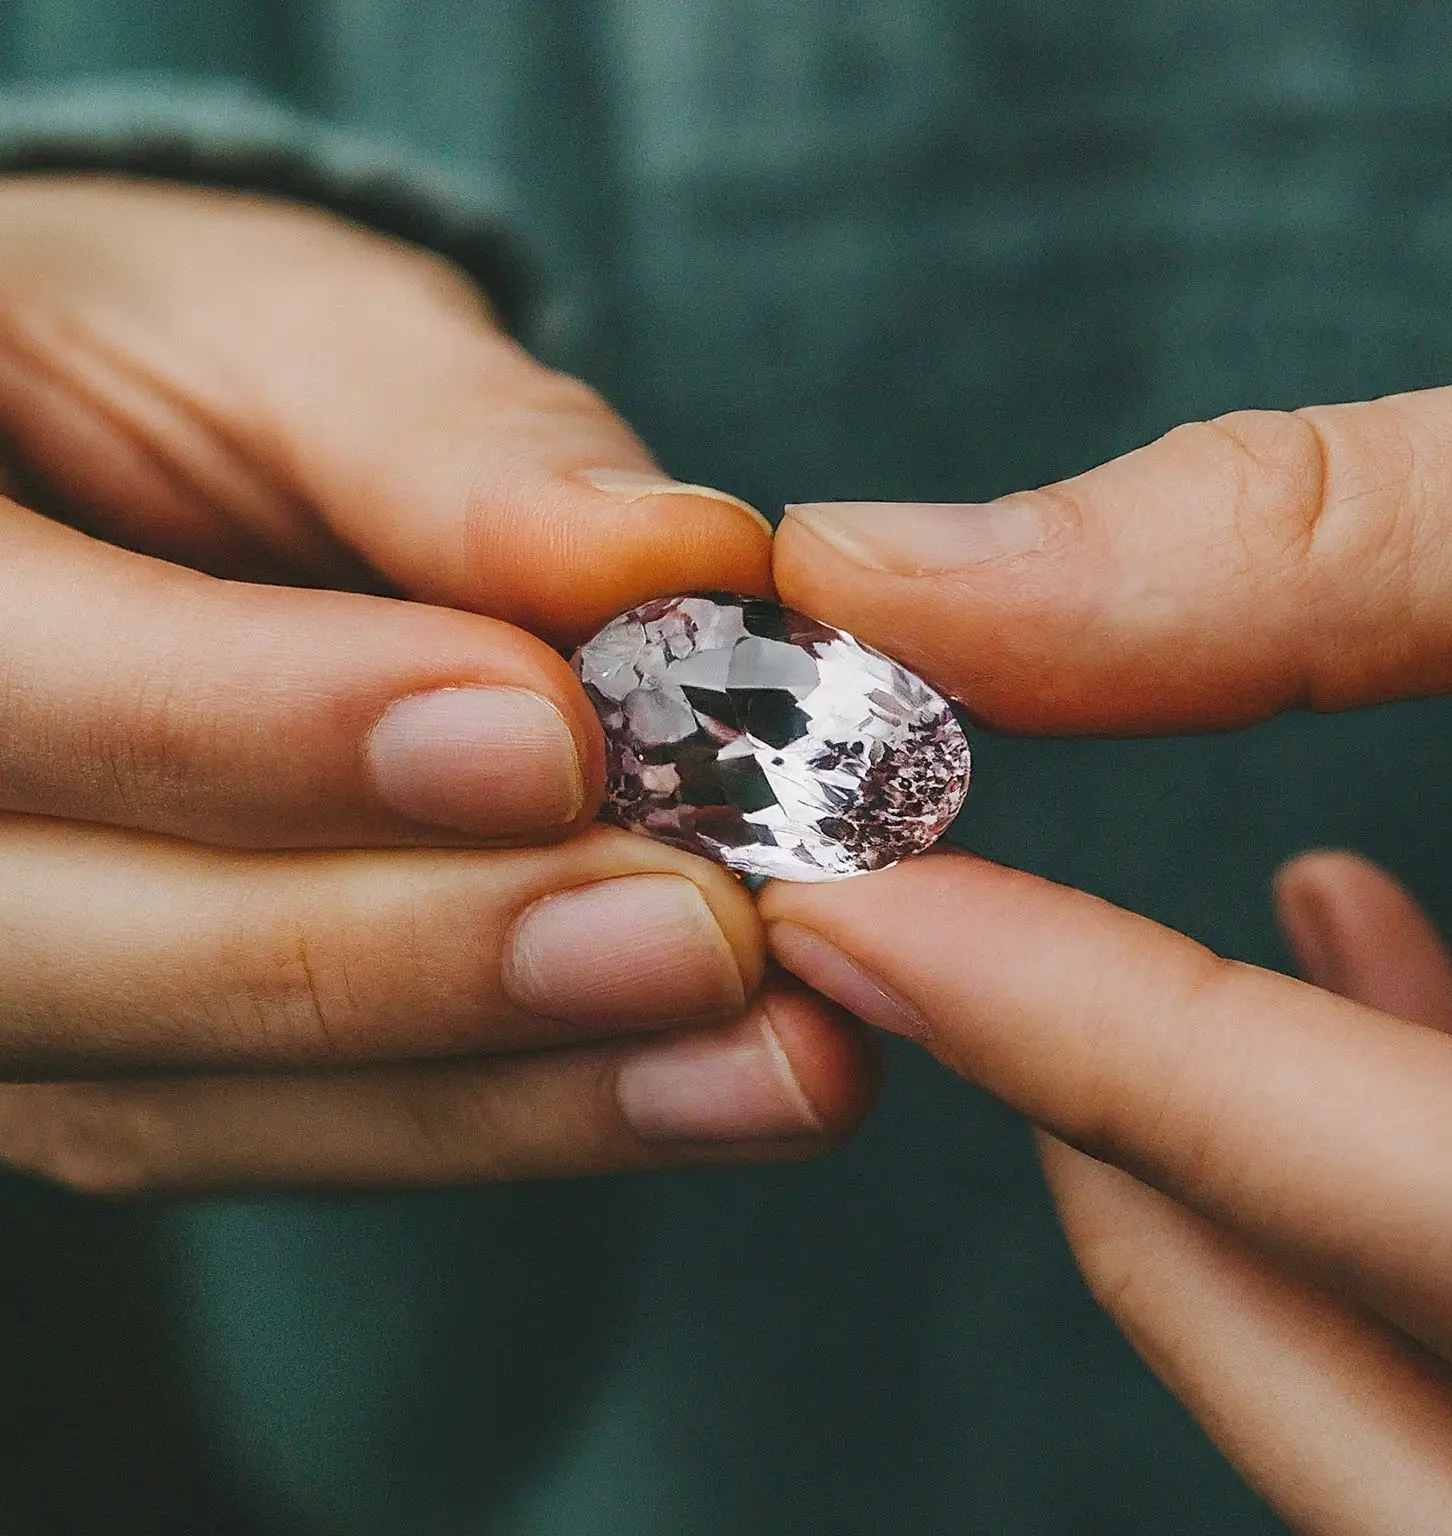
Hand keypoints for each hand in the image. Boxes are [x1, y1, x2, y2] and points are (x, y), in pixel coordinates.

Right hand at [0, 176, 870, 1189]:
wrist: (96, 471)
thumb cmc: (165, 355)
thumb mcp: (282, 327)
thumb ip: (444, 439)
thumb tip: (662, 565)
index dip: (258, 726)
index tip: (546, 737)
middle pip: (62, 952)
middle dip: (401, 958)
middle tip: (697, 936)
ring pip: (176, 1095)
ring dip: (493, 1094)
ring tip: (761, 1057)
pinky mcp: (108, 1054)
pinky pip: (272, 1128)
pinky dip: (492, 1118)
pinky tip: (697, 1087)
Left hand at [766, 370, 1451, 1529]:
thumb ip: (1359, 537)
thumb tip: (910, 564)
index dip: (1130, 1058)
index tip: (867, 915)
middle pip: (1419, 1422)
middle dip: (1153, 1187)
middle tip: (919, 967)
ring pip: (1446, 1428)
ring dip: (1263, 1200)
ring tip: (1105, 973)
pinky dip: (1407, 1165)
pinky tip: (1353, 935)